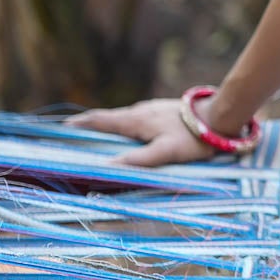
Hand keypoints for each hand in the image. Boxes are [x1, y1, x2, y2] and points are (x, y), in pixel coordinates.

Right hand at [65, 98, 218, 168]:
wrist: (221, 116)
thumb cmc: (194, 136)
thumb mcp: (165, 152)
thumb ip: (137, 160)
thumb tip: (105, 168)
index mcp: (134, 119)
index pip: (98, 120)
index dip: (77, 125)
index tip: (57, 130)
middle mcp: (138, 112)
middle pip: (106, 120)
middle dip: (87, 130)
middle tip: (70, 142)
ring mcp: (150, 111)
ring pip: (121, 121)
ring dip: (105, 130)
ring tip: (94, 145)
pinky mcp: (161, 114)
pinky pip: (134, 122)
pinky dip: (122, 131)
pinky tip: (127, 141)